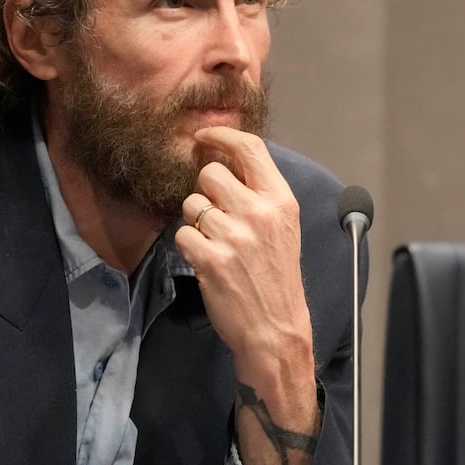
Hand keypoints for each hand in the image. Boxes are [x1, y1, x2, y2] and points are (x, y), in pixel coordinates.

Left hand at [175, 126, 319, 464]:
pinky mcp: (211, 259)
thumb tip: (226, 159)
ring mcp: (235, 236)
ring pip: (191, 205)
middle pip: (210, 173)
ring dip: (195, 222)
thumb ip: (260, 194)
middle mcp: (260, 213)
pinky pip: (182, 234)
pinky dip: (188, 246)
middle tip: (214, 214)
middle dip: (204, 190)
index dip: (221, 135)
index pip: (250, 148)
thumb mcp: (283, 228)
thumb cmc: (277, 278)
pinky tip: (207, 261)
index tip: (204, 137)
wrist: (276, 329)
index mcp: (282, 201)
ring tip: (215, 243)